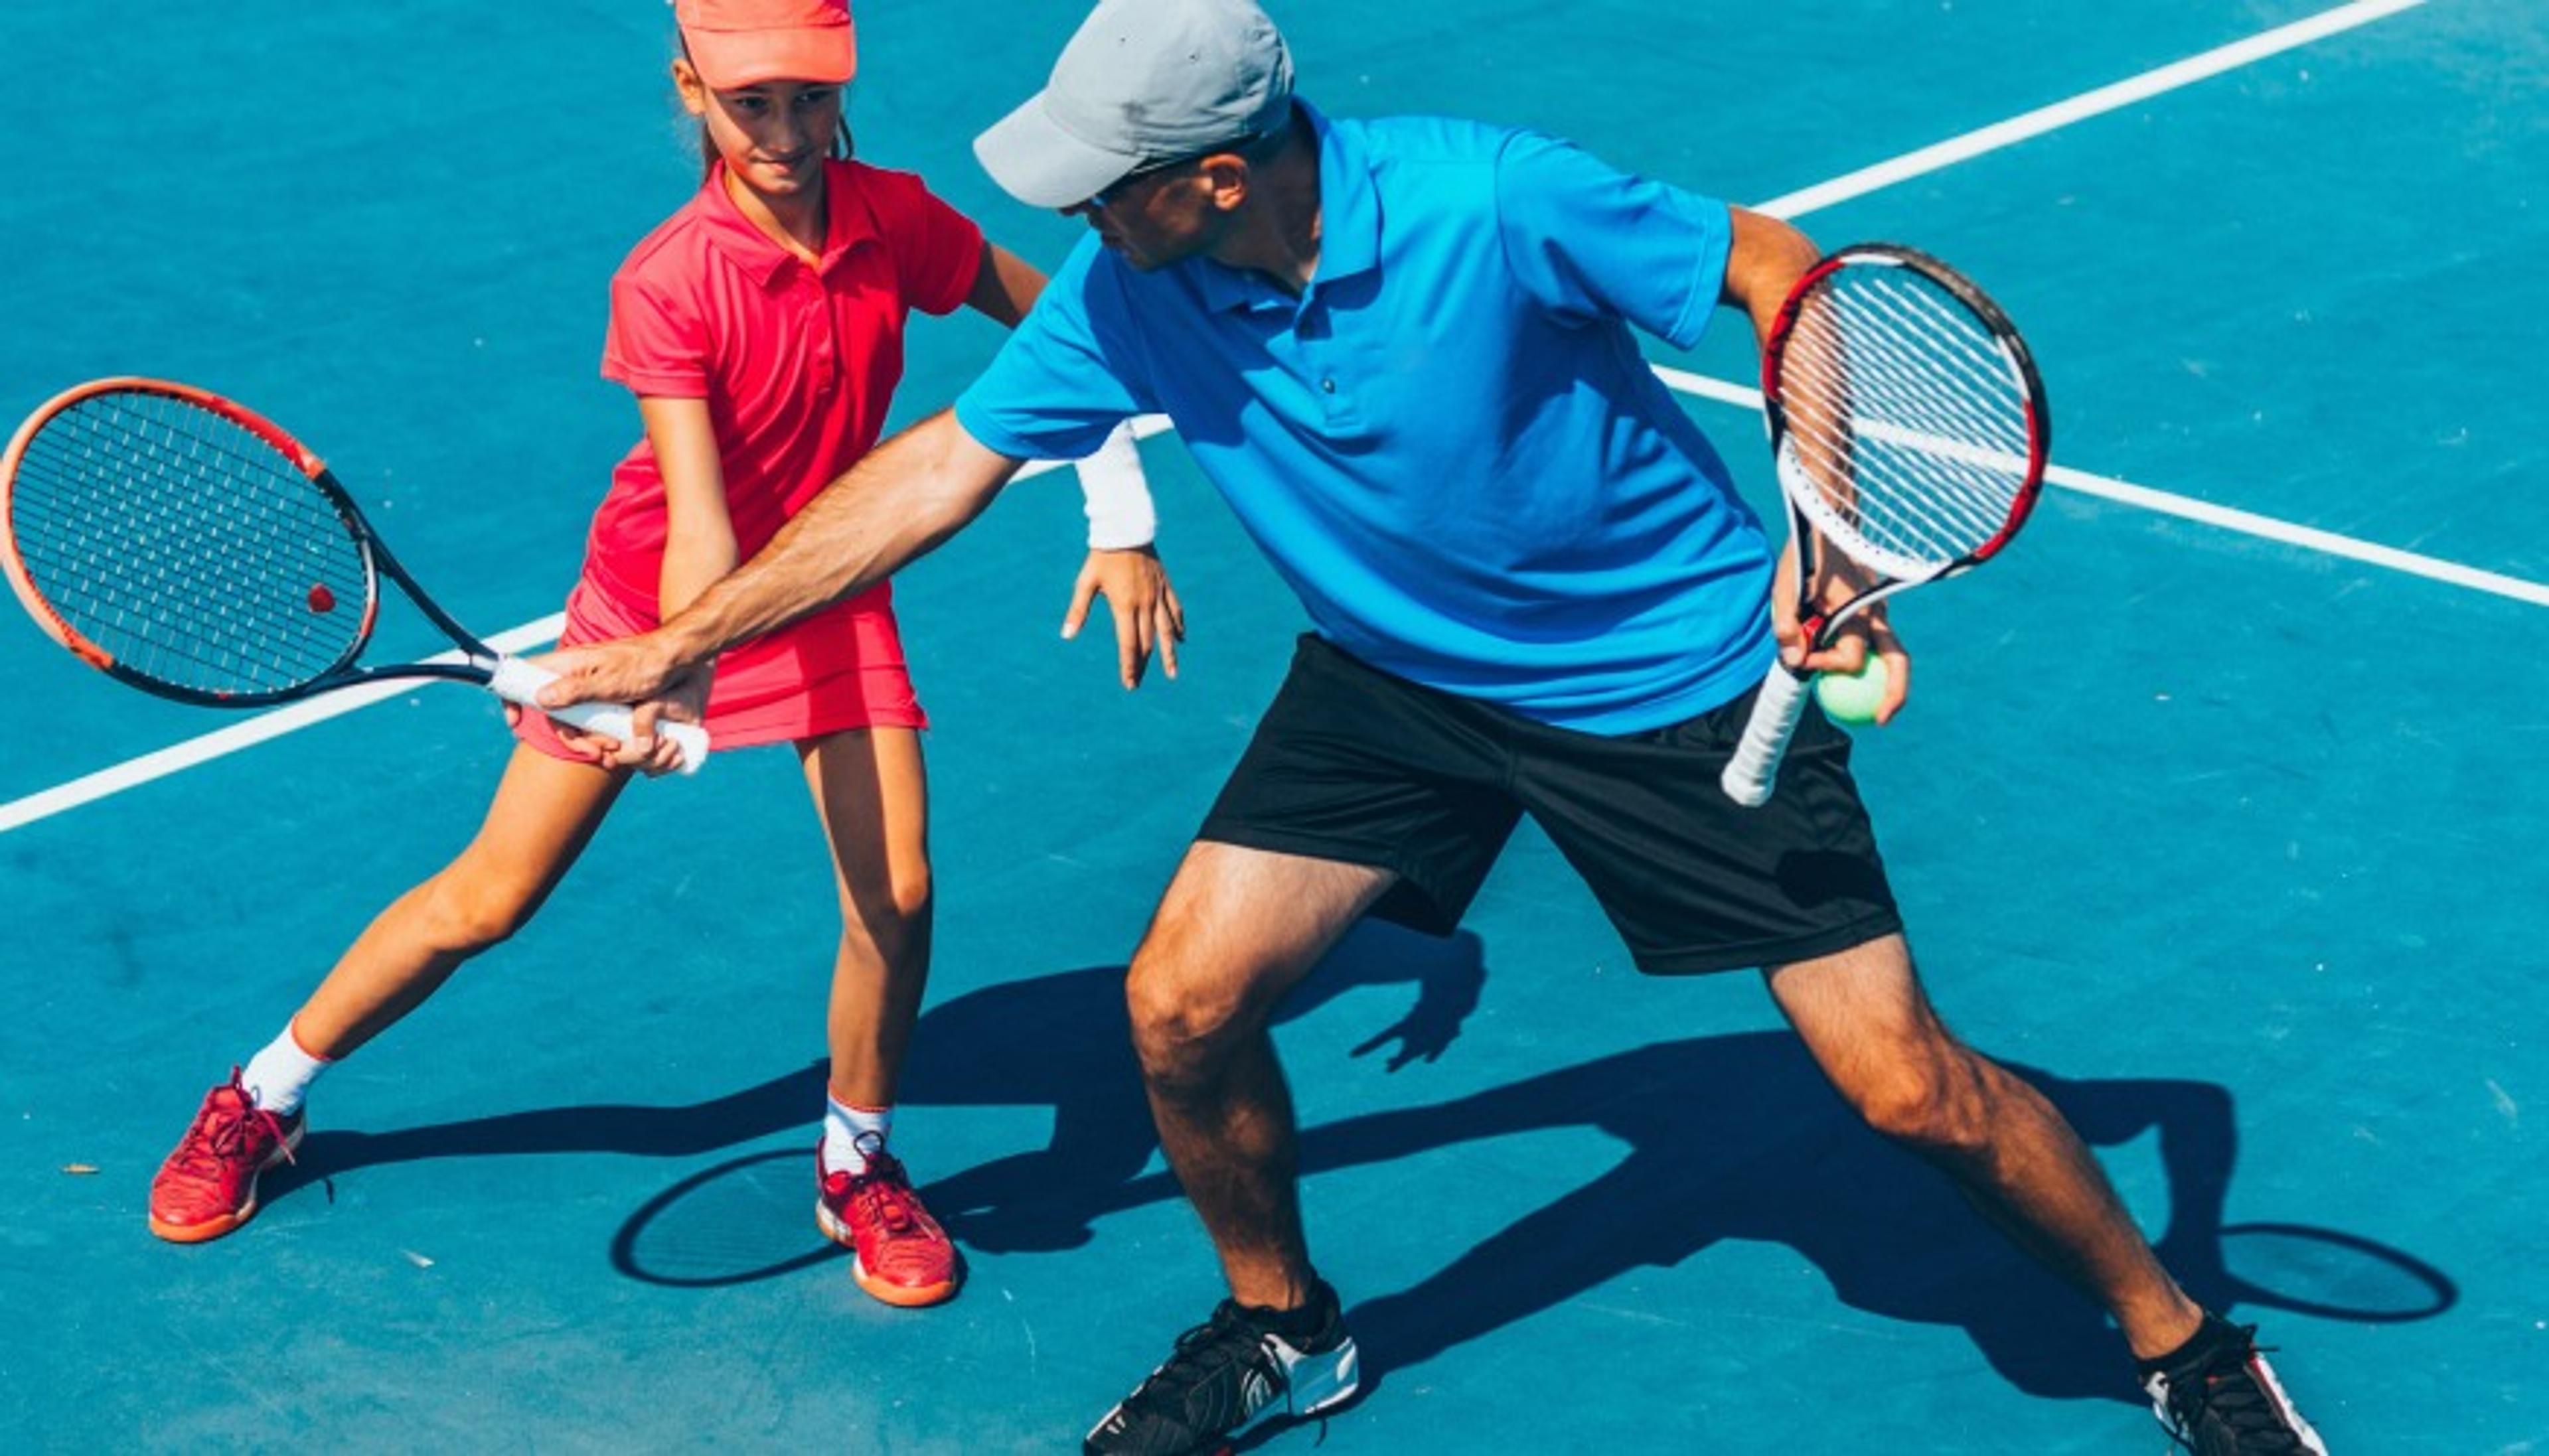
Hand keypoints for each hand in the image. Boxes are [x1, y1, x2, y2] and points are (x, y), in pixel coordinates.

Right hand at [530, 634, 714, 773]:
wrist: (677, 662)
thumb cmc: (644, 664)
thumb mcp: (611, 681)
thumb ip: (576, 690)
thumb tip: (540, 698)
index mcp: (568, 665)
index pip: (526, 675)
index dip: (513, 697)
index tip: (515, 722)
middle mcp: (574, 677)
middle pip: (554, 713)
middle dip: (570, 737)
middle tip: (596, 751)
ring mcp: (590, 691)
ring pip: (576, 723)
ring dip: (591, 742)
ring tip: (615, 751)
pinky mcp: (606, 702)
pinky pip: (594, 723)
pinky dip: (603, 738)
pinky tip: (620, 747)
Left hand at [1062, 545, 1184, 688]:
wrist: (1126, 529)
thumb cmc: (1102, 556)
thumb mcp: (1086, 582)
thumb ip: (1078, 610)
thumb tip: (1066, 635)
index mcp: (1125, 605)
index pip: (1128, 644)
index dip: (1129, 665)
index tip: (1128, 683)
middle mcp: (1145, 604)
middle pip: (1147, 642)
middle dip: (1143, 665)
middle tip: (1137, 683)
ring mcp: (1158, 595)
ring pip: (1167, 631)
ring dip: (1169, 654)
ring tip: (1172, 673)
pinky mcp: (1165, 586)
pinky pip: (1175, 610)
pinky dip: (1178, 626)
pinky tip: (1181, 639)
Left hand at [1770, 538, 1911, 723]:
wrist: (1828, 527)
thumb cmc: (1804, 557)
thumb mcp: (1785, 589)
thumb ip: (1786, 625)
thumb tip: (1795, 662)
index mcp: (1856, 611)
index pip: (1848, 658)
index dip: (1823, 666)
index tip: (1802, 657)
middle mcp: (1876, 614)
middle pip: (1897, 662)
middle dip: (1893, 694)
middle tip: (1882, 721)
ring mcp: (1880, 613)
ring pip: (1896, 654)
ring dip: (1893, 684)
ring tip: (1885, 712)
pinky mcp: (1875, 611)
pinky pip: (1881, 644)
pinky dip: (1876, 663)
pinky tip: (1860, 679)